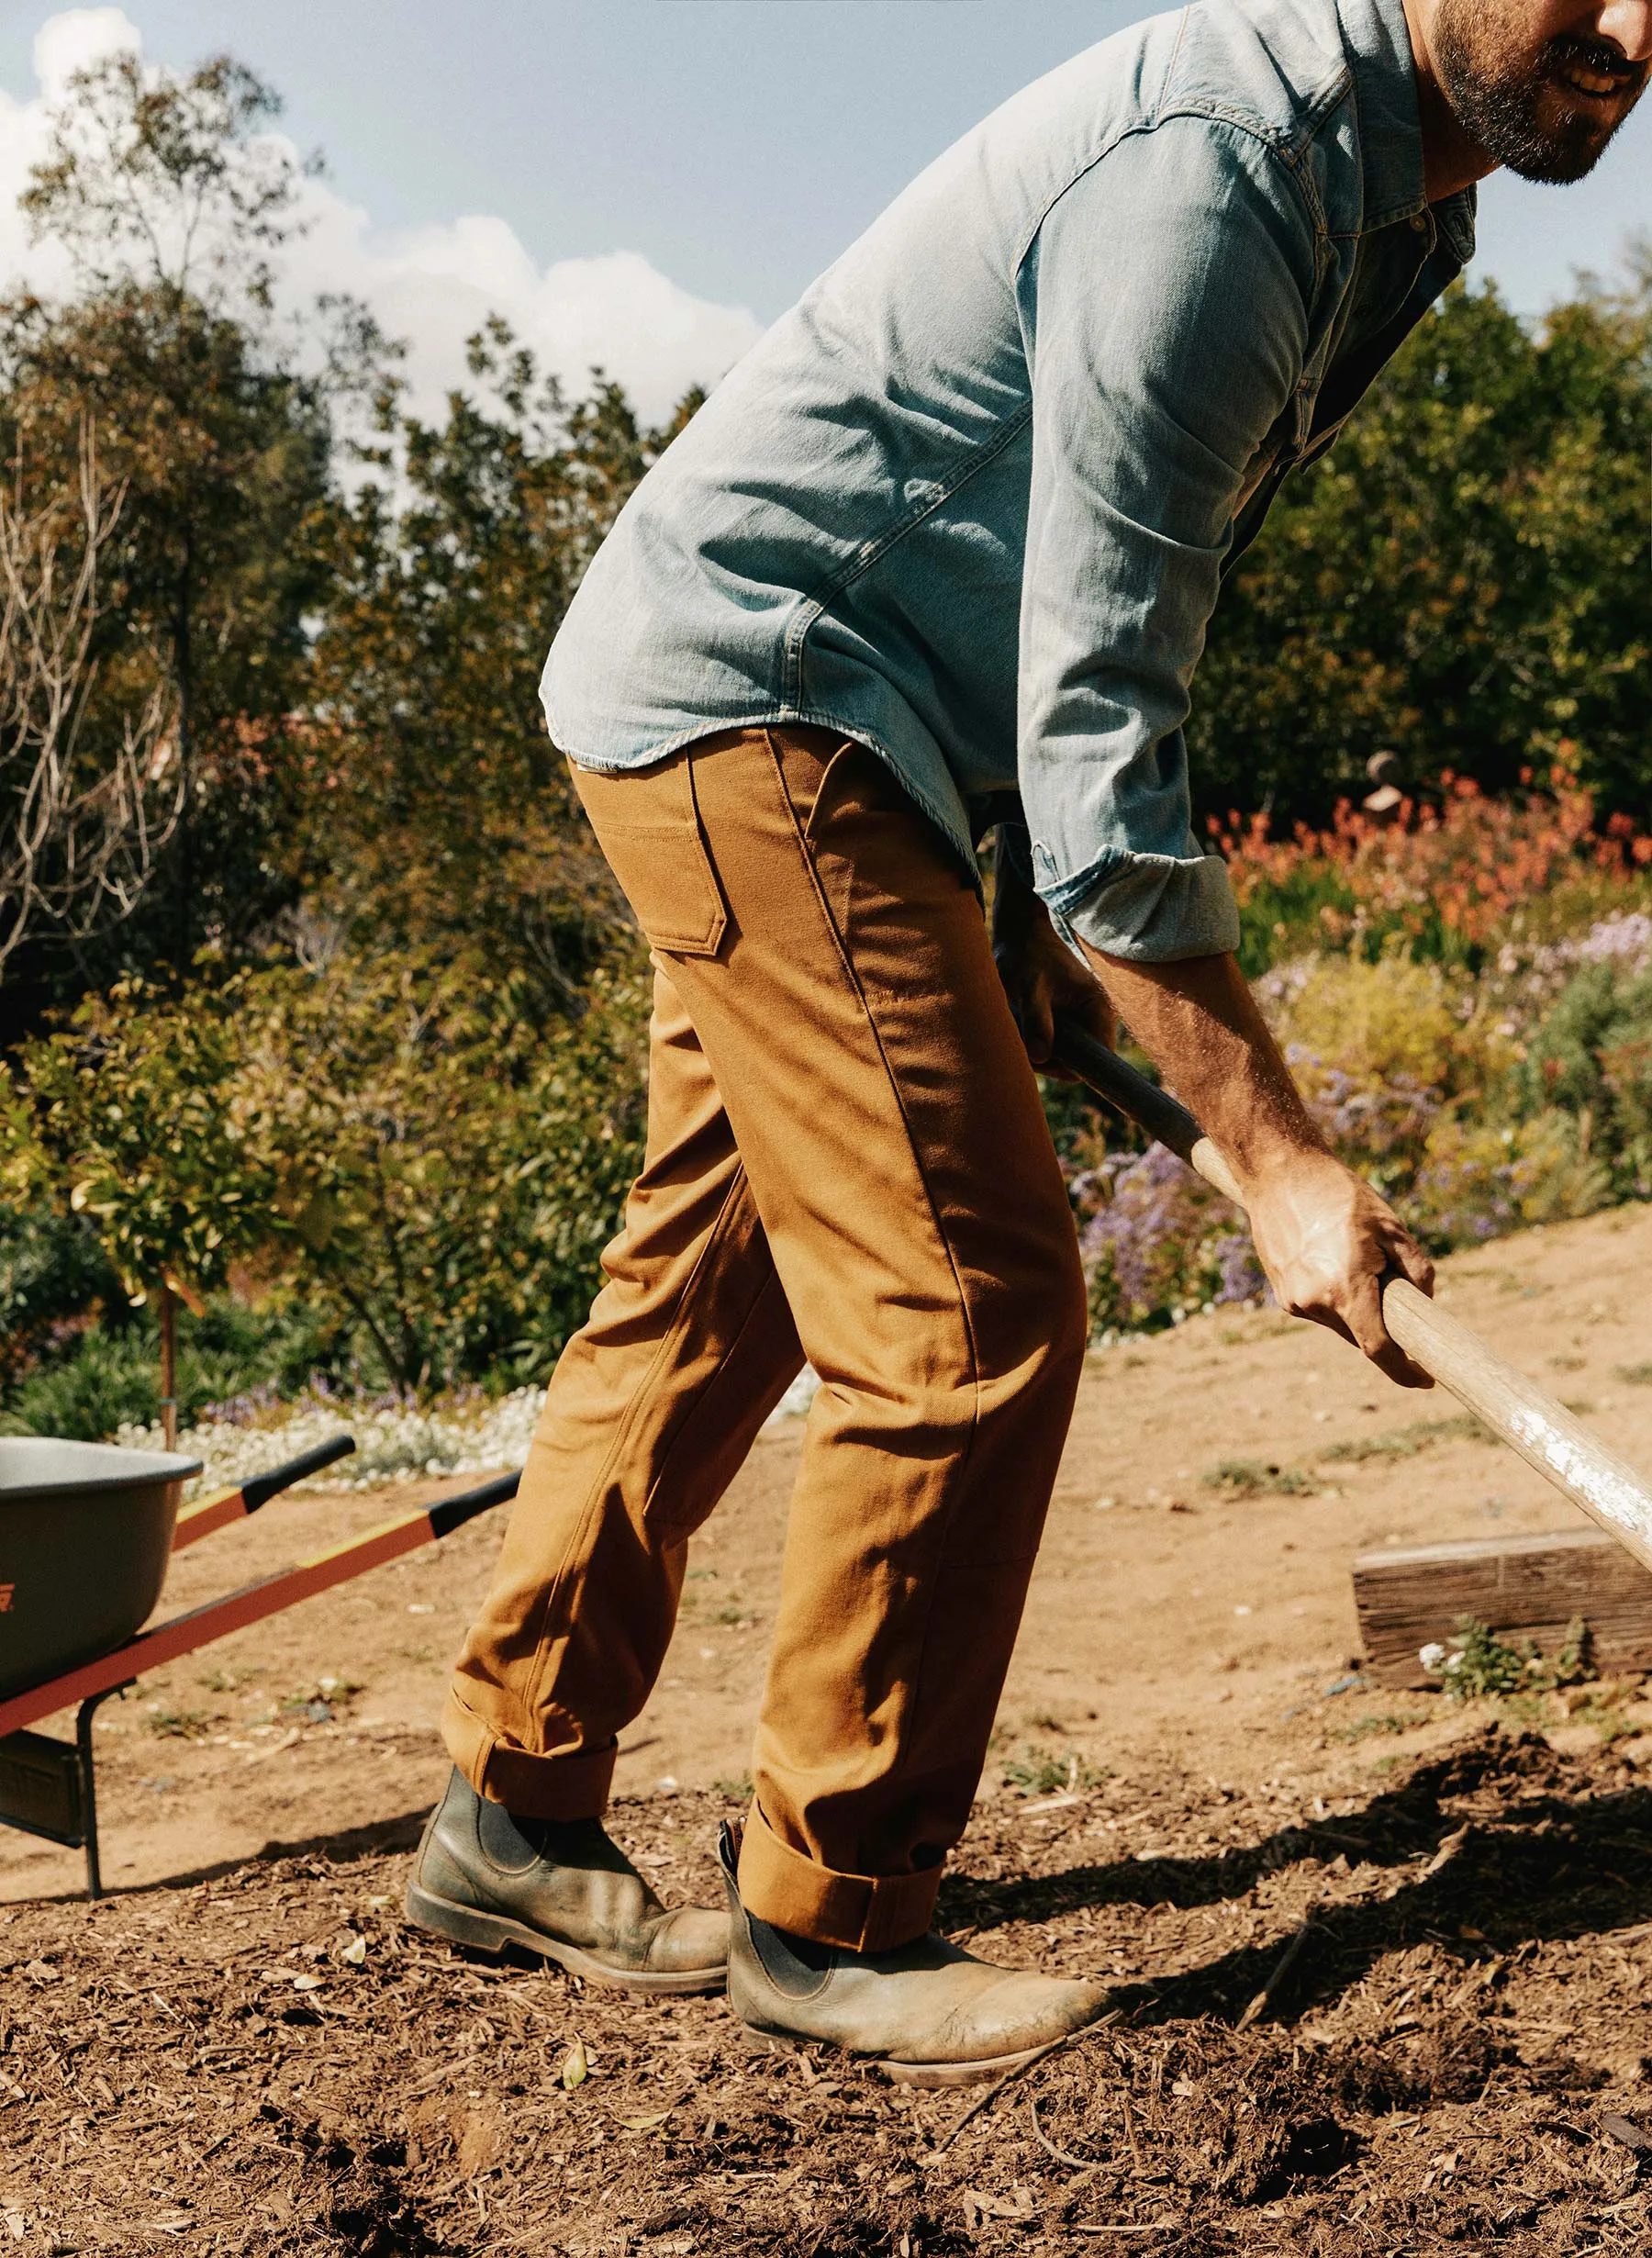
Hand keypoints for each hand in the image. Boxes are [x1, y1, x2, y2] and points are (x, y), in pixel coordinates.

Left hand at [992, 875, 1114, 1072]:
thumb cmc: (1026, 955)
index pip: (1097, 1057)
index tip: (1040, 1059)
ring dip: (1035, 1050)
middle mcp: (1092, 1017)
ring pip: (1060, 1055)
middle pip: (1076, 1061)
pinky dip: (1032, 1041)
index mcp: (1097, 1008)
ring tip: (1016, 1027)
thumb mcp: (1030, 987)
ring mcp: (1077, 1020)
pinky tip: (1018, 1025)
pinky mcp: (1061, 1020)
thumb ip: (1036, 1020)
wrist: (1019, 933)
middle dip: (1047, 1059)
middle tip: (1019, 1041)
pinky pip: (1050, 1043)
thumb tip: (1039, 1056)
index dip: (1071, 1066)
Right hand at [1242, 1145, 1435, 1388]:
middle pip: (1362, 1335)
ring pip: (1341, 1322)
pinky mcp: (1283, 1293)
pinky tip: (1332, 1259)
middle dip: (1384, 1324)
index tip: (1426, 1380)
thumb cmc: (1341, 1195)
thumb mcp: (1392, 1227)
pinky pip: (1321, 1308)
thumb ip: (1416, 1272)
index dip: (1405, 1371)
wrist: (1278, 1172)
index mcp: (1345, 1286)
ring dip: (1358, 1307)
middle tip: (1395, 1288)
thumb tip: (1423, 1306)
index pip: (1379, 1348)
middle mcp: (1315, 1301)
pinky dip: (1336, 1296)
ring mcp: (1295, 1300)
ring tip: (1356, 1257)